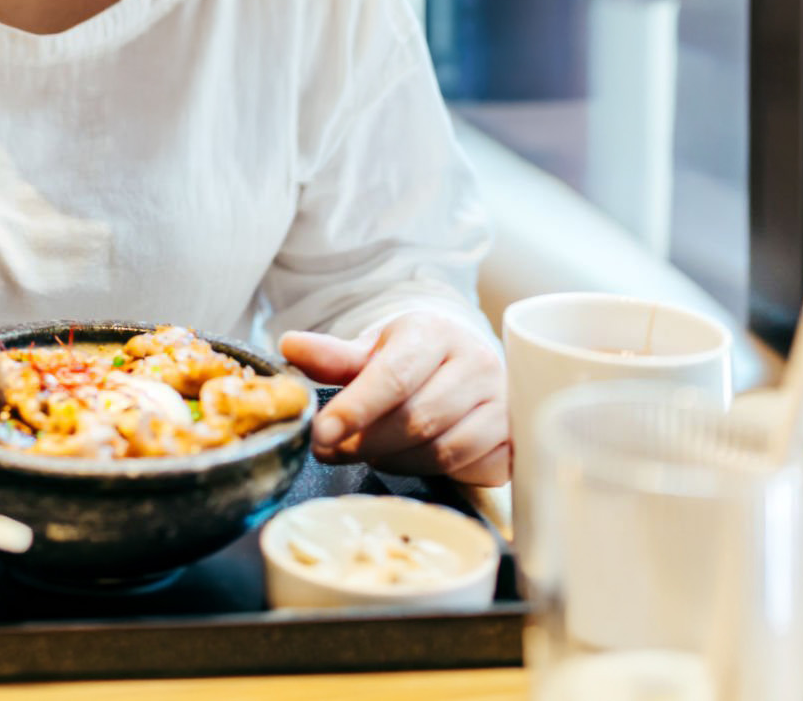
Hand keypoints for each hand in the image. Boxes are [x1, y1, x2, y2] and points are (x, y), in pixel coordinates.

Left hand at [280, 312, 510, 486]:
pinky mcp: (513, 439)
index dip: (355, 408)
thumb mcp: (372, 349)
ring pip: (440, 450)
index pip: (393, 376)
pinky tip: (405, 458)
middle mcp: (477, 363)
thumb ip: (333, 355)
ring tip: (366, 451)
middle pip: (416, 419)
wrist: (465, 362)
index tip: (321, 432)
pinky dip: (426, 470)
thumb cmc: (413, 357)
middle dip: (365, 442)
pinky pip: (466, 469)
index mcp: (436, 332)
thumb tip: (289, 346)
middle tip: (329, 451)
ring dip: (393, 460)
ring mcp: (502, 404)